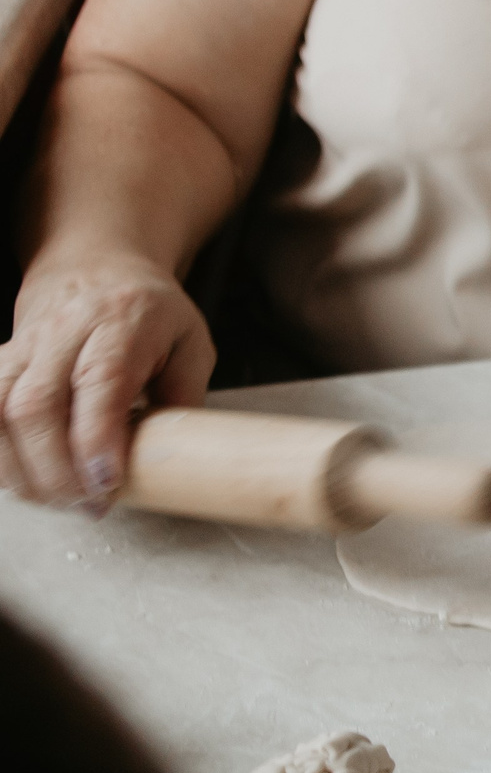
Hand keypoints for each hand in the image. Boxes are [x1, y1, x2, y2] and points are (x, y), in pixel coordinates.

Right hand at [0, 253, 214, 508]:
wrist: (96, 268)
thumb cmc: (149, 312)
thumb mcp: (191, 342)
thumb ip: (185, 394)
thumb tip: (172, 453)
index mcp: (120, 322)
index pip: (98, 381)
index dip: (95, 438)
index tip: (106, 482)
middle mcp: (62, 332)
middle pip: (36, 405)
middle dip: (55, 468)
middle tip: (86, 504)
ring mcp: (21, 348)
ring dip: (19, 468)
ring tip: (56, 499)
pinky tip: (20, 479)